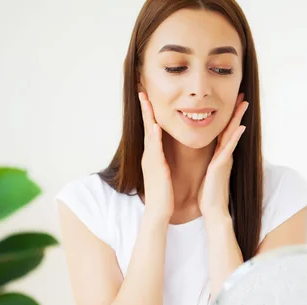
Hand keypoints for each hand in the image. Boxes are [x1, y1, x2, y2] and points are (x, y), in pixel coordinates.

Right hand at [139, 92, 173, 220]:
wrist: (159, 211)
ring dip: (148, 116)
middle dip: (145, 109)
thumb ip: (162, 161)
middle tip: (142, 92)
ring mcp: (150, 160)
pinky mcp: (156, 167)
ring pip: (149, 134)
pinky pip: (155, 148)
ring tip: (146, 101)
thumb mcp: (163, 173)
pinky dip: (154, 135)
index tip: (148, 100)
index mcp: (152, 156)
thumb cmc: (164, 194)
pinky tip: (156, 125)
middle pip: (146, 127)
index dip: (149, 115)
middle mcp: (149, 155)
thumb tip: (164, 154)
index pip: (150, 131)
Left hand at [198, 93, 248, 220]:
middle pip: (231, 129)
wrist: (213, 211)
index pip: (224, 132)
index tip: (233, 103)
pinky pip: (229, 149)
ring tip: (244, 104)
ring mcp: (224, 160)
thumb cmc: (209, 195)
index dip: (228, 118)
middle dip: (236, 113)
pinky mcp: (221, 166)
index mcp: (219, 156)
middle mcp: (224, 155)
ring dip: (238, 119)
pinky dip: (235, 138)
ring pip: (232, 135)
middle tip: (242, 96)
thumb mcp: (209, 174)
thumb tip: (211, 158)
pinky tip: (240, 127)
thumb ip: (212, 163)